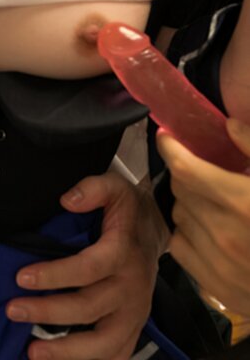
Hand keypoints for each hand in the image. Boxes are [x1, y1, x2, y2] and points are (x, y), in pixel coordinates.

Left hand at [7, 173, 166, 359]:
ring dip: (68, 352)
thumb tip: (67, 200)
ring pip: (104, 343)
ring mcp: (136, 313)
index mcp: (124, 253)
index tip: (21, 277)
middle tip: (13, 310)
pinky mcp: (135, 327)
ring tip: (33, 352)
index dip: (54, 276)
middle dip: (48, 313)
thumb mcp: (115, 186)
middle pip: (89, 308)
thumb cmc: (129, 210)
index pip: (87, 269)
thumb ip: (92, 188)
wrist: (160, 228)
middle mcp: (132, 288)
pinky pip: (117, 355)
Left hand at [158, 119, 249, 315]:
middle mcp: (224, 232)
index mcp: (242, 202)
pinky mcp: (215, 286)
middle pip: (180, 189)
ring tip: (212, 202)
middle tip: (202, 171)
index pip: (185, 168)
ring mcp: (217, 263)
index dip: (171, 148)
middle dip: (186, 174)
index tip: (168, 137)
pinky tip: (208, 231)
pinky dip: (187, 234)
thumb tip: (230, 125)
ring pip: (178, 216)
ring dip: (188, 203)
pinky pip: (179, 247)